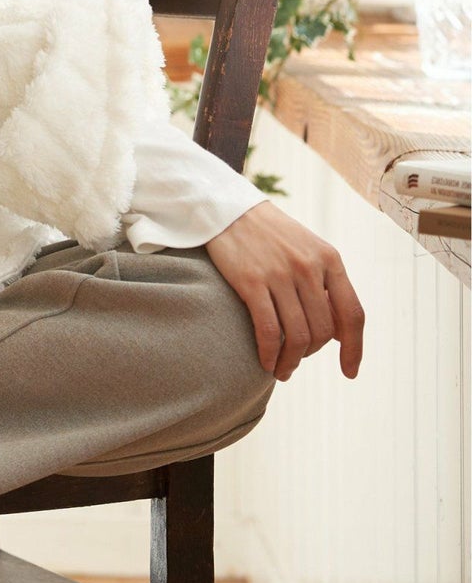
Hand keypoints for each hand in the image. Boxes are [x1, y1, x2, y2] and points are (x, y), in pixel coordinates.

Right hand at [204, 200, 363, 381]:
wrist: (227, 209)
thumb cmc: (270, 235)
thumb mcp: (308, 251)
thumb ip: (327, 287)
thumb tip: (343, 334)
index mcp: (329, 259)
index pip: (353, 314)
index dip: (355, 349)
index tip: (349, 373)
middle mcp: (308, 267)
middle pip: (323, 331)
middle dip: (311, 354)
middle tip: (296, 360)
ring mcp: (280, 273)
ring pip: (297, 336)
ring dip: (291, 361)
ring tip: (281, 369)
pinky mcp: (251, 281)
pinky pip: (268, 330)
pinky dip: (269, 353)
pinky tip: (266, 361)